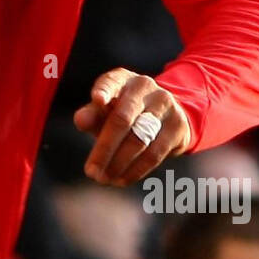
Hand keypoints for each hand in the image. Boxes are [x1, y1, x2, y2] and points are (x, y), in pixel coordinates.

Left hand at [73, 68, 191, 185]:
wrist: (164, 114)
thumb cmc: (123, 112)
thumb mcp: (105, 110)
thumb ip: (92, 114)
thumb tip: (80, 120)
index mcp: (121, 79)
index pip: (110, 81)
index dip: (104, 90)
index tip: (97, 99)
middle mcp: (144, 87)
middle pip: (122, 119)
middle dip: (104, 149)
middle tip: (91, 172)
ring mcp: (164, 105)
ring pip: (139, 139)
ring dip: (119, 164)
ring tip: (104, 179)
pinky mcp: (178, 126)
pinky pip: (154, 153)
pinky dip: (136, 170)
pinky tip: (122, 179)